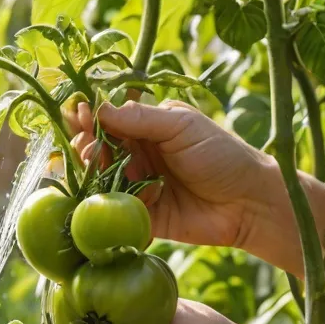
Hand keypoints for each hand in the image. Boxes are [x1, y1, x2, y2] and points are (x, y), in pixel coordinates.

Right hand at [67, 99, 324, 275]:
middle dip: (86, 144)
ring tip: (96, 161)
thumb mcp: (182, 126)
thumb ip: (141, 118)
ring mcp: (137, 186)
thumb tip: (100, 107)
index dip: (89, 116)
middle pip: (98, 148)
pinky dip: (113, 201)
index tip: (76, 113)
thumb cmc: (222, 155)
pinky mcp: (140, 216)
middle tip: (88, 144)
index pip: (109, 118)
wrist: (248, 203)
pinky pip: (115, 210)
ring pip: (100, 179)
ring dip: (93, 171)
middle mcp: (138, 155)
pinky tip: (122, 195)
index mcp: (148, 127)